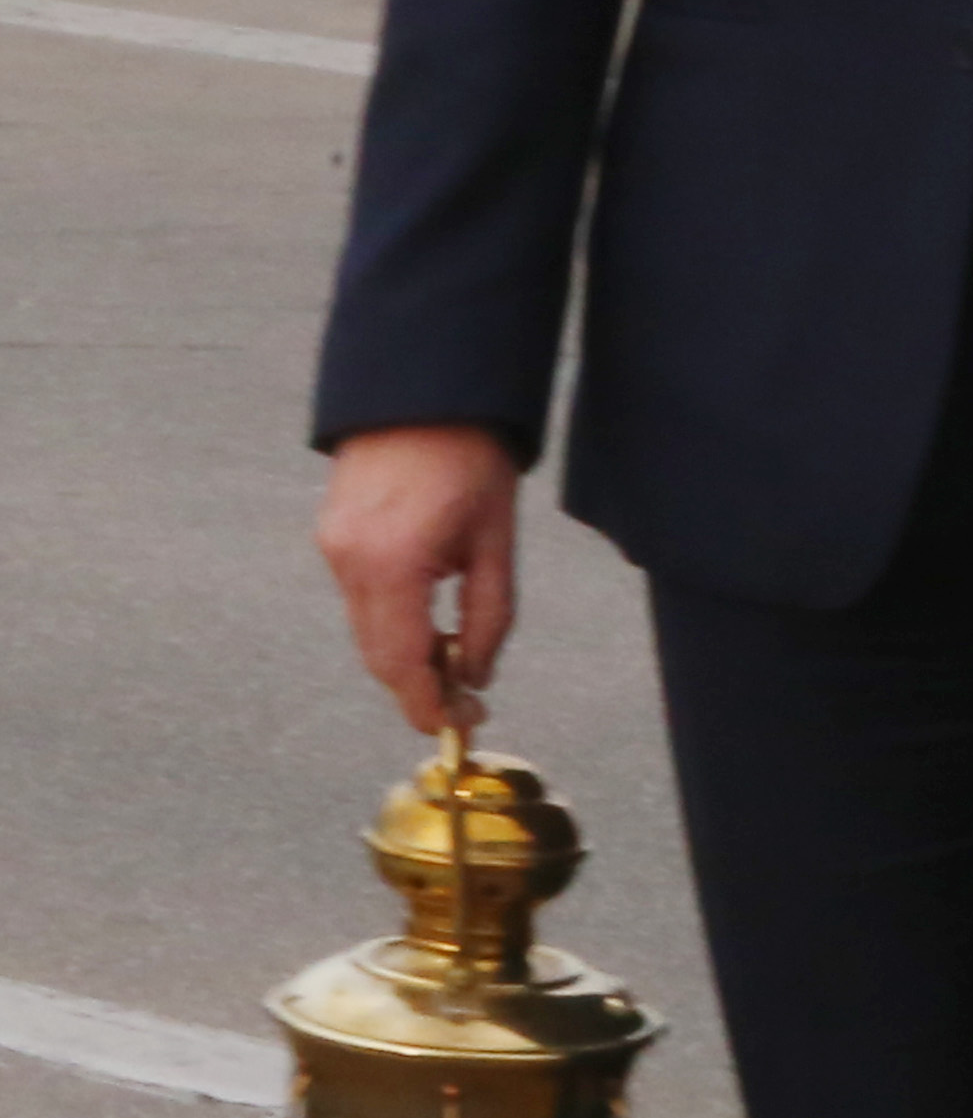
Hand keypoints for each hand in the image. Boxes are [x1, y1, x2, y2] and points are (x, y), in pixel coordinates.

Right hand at [315, 429, 523, 732]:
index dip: (426, 704)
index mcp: (389, 563)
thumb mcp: (497, 540)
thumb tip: (474, 675)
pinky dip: (391, 621)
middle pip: (377, 653)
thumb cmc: (472, 458)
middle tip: (465, 705)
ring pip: (366, 629)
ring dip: (405, 655)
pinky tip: (429, 622)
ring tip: (456, 662)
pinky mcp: (330, 535)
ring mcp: (330, 547)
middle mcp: (347, 561)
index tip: (458, 726)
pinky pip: (360, 598)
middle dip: (417, 688)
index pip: (400, 662)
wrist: (426, 391)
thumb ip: (489, 616)